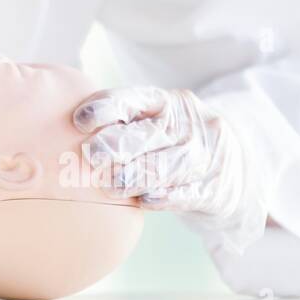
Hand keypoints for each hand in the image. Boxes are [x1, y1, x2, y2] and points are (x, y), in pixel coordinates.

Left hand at [73, 86, 266, 252]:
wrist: (238, 163)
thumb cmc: (172, 141)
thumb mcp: (154, 121)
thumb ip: (119, 124)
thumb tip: (60, 134)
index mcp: (167, 102)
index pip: (134, 99)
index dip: (106, 108)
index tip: (79, 120)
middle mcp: (188, 125)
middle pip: (152, 133)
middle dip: (119, 143)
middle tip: (92, 155)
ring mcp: (206, 155)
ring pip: (168, 165)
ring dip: (137, 175)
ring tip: (111, 186)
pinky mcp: (216, 187)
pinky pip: (188, 192)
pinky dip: (164, 197)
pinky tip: (143, 201)